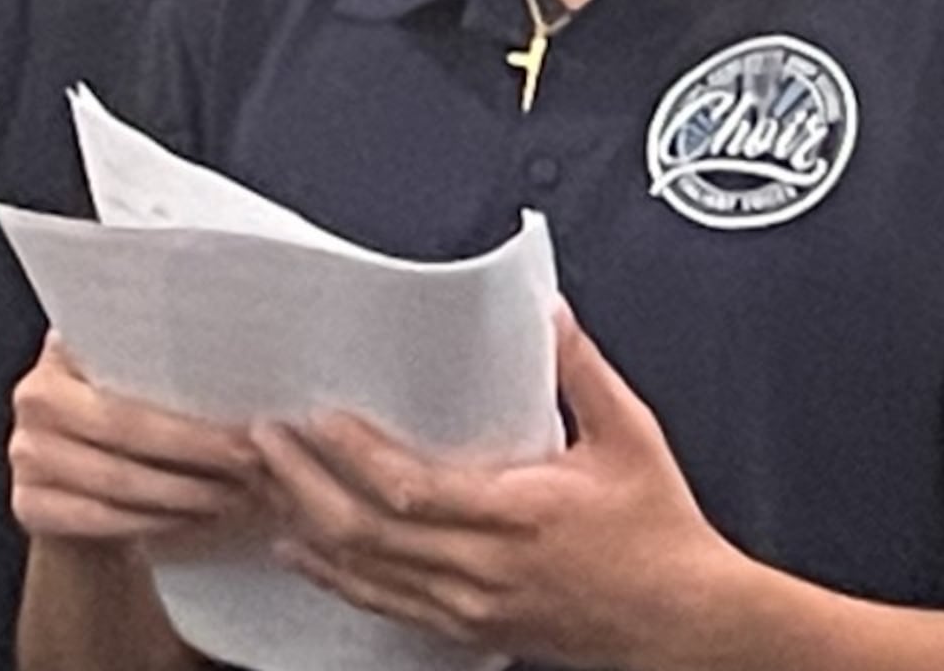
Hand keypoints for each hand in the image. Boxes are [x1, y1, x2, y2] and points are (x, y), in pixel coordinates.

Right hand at [9, 336, 268, 550]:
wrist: (92, 484)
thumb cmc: (144, 421)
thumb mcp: (158, 383)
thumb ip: (187, 371)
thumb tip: (269, 380)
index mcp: (69, 349)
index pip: (132, 366)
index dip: (194, 395)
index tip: (252, 419)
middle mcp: (36, 396)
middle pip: (124, 424)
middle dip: (199, 447)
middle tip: (253, 459)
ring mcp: (25, 453)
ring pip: (116, 478)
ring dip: (186, 491)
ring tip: (238, 492)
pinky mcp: (28, 504)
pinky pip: (97, 517)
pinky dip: (155, 520)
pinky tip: (198, 517)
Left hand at [252, 305, 752, 663]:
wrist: (676, 618)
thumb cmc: (658, 530)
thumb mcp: (631, 437)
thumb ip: (585, 374)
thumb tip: (551, 316)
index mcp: (522, 513)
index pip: (413, 490)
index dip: (355, 456)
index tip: (319, 420)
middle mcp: (483, 567)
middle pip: (366, 533)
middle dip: (305, 484)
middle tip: (267, 442)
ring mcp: (469, 605)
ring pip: (363, 574)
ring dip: (307, 529)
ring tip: (270, 486)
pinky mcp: (467, 628)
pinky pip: (383, 605)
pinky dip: (335, 578)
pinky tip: (309, 553)